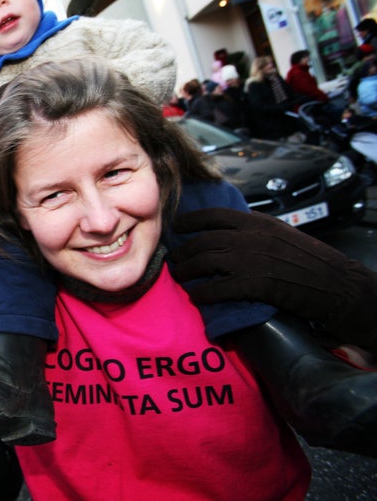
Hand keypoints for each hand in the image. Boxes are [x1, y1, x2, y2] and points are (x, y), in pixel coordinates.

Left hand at [170, 207, 376, 347]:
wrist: (336, 284)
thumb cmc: (309, 260)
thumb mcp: (280, 233)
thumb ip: (254, 231)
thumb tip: (228, 232)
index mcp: (257, 222)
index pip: (213, 215)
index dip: (190, 220)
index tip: (176, 226)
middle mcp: (250, 237)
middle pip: (202, 241)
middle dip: (183, 251)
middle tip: (175, 260)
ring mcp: (251, 260)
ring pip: (204, 262)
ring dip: (186, 271)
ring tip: (180, 277)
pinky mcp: (255, 284)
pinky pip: (216, 288)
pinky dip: (201, 293)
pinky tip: (196, 296)